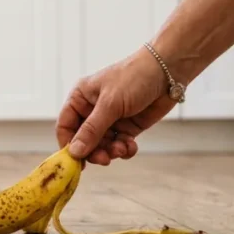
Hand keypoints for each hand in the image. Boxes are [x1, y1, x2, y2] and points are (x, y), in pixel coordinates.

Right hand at [56, 47, 180, 165]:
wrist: (168, 72)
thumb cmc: (133, 78)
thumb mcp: (110, 104)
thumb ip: (92, 130)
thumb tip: (74, 152)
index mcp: (80, 98)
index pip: (66, 126)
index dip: (68, 144)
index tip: (75, 162)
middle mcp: (92, 110)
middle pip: (84, 140)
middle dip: (93, 151)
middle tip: (104, 160)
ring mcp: (110, 119)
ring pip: (102, 146)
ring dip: (111, 151)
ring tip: (122, 149)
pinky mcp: (127, 127)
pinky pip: (119, 145)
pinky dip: (124, 149)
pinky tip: (131, 146)